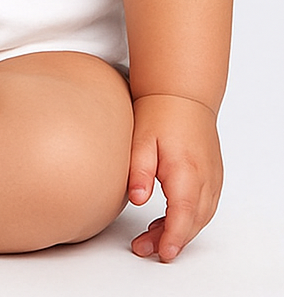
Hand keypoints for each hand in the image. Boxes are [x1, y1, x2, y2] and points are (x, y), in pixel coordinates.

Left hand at [127, 94, 222, 261]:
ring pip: (200, 216)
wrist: (182, 95)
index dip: (174, 236)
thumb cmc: (159, 114)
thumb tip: (136, 200)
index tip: (163, 252)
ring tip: (150, 238)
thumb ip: (139, 170)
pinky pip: (203, 206)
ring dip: (180, 232)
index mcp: (187, 168)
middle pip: (193, 220)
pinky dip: (188, 219)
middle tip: (144, 248)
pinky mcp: (212, 177)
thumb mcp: (141, 139)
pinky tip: (166, 222)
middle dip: (172, 239)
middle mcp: (206, 177)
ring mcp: (213, 178)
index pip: (184, 212)